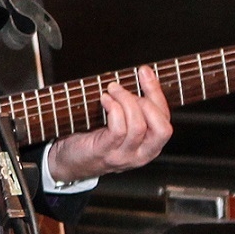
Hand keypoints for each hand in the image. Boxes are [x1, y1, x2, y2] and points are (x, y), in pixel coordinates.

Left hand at [45, 65, 172, 183]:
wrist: (69, 161)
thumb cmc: (95, 138)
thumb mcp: (122, 124)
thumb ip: (135, 107)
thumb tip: (144, 74)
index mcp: (150, 147)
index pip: (165, 119)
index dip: (156, 93)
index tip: (144, 72)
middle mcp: (142, 155)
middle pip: (162, 128)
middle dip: (146, 101)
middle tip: (124, 89)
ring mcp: (123, 155)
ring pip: (138, 126)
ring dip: (126, 101)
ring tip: (112, 90)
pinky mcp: (105, 152)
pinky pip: (118, 129)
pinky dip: (113, 109)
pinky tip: (105, 100)